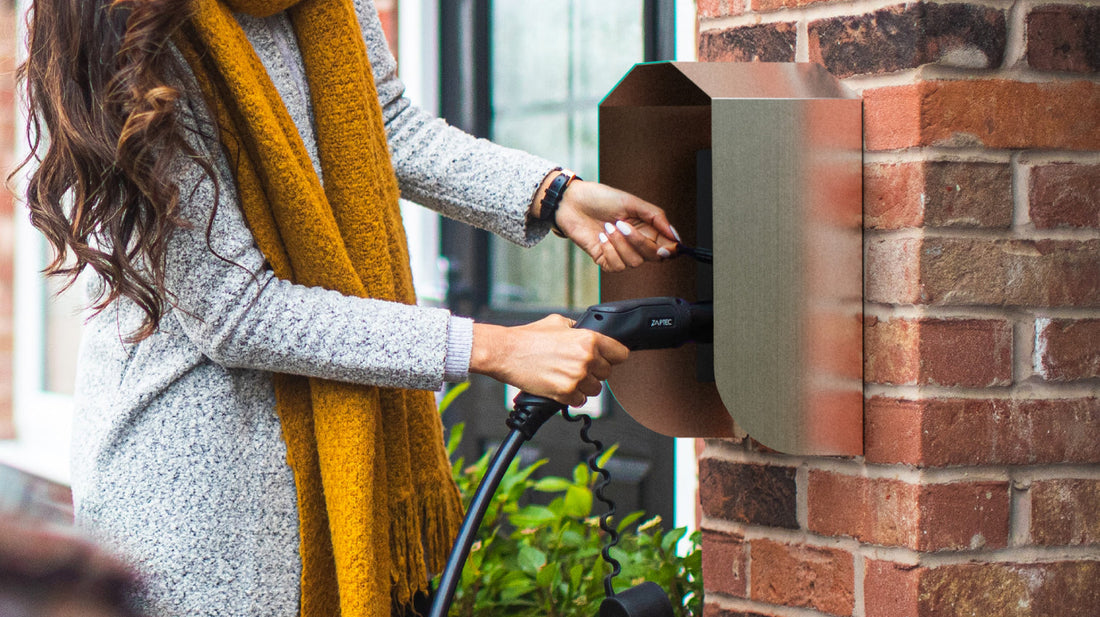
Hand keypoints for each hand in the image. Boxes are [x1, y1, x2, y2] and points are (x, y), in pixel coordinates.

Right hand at [469, 315, 628, 406]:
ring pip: (595, 389)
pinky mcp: (565, 393)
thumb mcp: (559, 322)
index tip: (607, 359)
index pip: (620, 354)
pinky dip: (572, 396)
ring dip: (584, 386)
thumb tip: (588, 333)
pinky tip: (559, 385)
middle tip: (576, 366)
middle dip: (594, 372)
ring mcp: (576, 377)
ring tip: (566, 376)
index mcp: (588, 339)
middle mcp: (586, 358)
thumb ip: (579, 329)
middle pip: (607, 374)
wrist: (506, 352)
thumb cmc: (529, 337)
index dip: (613, 356)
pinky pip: (580, 401)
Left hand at [538, 176, 680, 271]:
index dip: (669, 250)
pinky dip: (609, 251)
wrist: (572, 203)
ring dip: (620, 244)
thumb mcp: (632, 202)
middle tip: (622, 224)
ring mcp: (620, 252)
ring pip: (634, 262)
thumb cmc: (600, 198)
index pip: (667, 247)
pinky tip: (601, 237)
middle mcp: (636, 242)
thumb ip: (656, 217)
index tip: (666, 247)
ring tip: (608, 227)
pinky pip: (616, 266)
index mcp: (647, 228)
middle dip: (638, 242)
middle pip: (652, 257)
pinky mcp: (605, 259)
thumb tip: (675, 236)